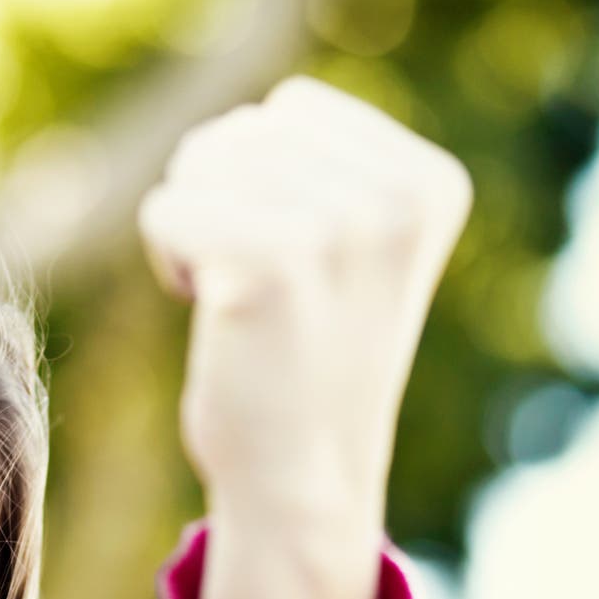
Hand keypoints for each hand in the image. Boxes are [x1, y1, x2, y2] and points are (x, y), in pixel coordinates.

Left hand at [139, 76, 471, 598]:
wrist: (303, 488)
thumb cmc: (307, 365)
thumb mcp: (354, 249)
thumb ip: (332, 171)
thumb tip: (264, 122)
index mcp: (433, 184)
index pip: (292, 110)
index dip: (267, 185)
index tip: (302, 266)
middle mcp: (399, 197)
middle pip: (242, 132)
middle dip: (224, 206)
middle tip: (265, 294)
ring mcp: (341, 226)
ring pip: (198, 164)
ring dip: (197, 234)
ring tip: (246, 306)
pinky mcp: (272, 260)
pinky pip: (166, 210)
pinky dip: (170, 262)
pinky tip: (218, 319)